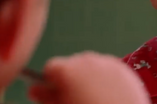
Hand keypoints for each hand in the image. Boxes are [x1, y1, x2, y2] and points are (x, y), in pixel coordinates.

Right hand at [28, 52, 149, 103]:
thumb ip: (46, 98)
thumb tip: (33, 89)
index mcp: (67, 69)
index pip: (50, 67)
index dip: (51, 82)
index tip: (57, 95)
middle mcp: (86, 59)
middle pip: (71, 64)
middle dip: (71, 78)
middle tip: (77, 97)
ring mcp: (106, 61)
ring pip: (90, 65)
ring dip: (88, 76)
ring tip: (95, 98)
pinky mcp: (122, 67)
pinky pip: (107, 68)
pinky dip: (106, 78)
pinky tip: (110, 95)